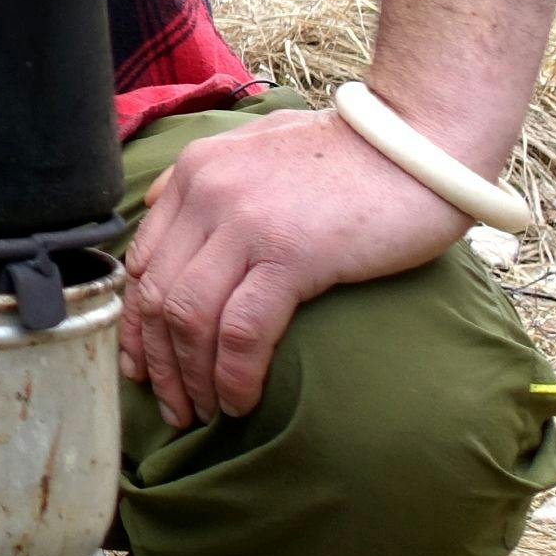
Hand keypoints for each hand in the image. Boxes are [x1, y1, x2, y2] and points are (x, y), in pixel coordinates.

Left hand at [121, 106, 468, 425]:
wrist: (419, 141)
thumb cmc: (352, 152)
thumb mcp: (261, 144)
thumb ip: (212, 175)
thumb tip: (164, 205)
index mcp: (195, 171)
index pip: (142, 260)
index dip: (136, 321)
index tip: (142, 363)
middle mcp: (207, 194)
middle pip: (156, 295)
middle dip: (156, 360)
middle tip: (171, 405)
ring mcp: (245, 223)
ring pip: (188, 318)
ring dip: (190, 377)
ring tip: (203, 414)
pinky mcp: (292, 255)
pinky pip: (242, 330)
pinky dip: (233, 375)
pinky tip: (240, 401)